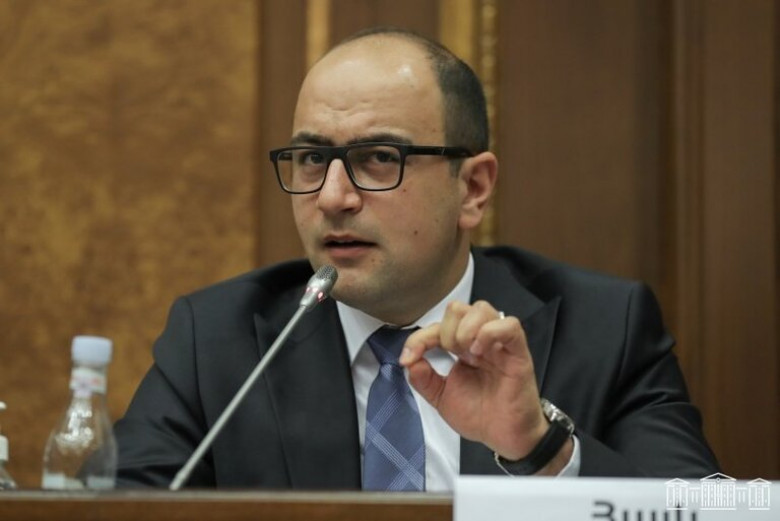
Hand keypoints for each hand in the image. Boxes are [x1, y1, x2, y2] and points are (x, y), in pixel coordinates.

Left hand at [400, 300, 548, 460]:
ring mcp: (500, 344)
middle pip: (458, 308)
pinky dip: (490, 333)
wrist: (504, 437)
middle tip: (452, 356)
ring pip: (482, 309)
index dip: (419, 338)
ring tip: (468, 355)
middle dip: (446, 331)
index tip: (408, 358)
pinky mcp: (518, 352)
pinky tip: (481, 352)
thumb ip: (423, 380)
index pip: (437, 326)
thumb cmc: (479, 415)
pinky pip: (510, 325)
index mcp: (461, 348)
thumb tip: (409, 361)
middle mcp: (479, 340)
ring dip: (466, 329)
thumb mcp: (441, 398)